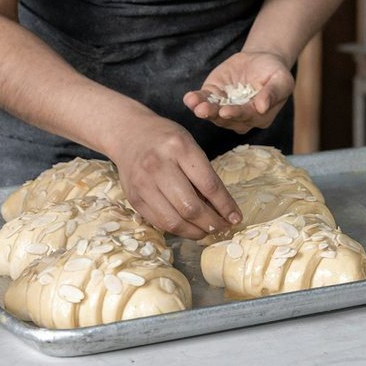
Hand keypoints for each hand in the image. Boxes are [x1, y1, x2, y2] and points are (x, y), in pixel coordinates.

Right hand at [104, 109, 240, 239]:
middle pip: (190, 207)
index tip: (236, 217)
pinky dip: (177, 229)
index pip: (209, 185)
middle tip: (222, 228)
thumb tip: (221, 208)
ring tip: (207, 232)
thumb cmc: (166, 139)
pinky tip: (188, 228)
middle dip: (211, 223)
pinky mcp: (134, 199)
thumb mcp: (190, 145)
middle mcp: (159, 166)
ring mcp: (143, 185)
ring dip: (195, 232)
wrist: (129, 134)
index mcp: (180, 148)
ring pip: (173, 221)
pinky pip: (159, 222)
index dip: (225, 206)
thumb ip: (203, 174)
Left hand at [184, 49, 293, 133]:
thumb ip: (273, 93)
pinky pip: (203, 101)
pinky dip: (195, 100)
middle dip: (214, 114)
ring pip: (212, 113)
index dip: (236, 114)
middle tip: (204, 110)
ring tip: (194, 103)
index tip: (226, 111)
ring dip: (202, 109)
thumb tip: (263, 107)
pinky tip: (189, 98)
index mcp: (259, 117)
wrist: (260, 59)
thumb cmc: (274, 71)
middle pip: (226, 118)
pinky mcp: (213, 97)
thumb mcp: (281, 79)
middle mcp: (240, 118)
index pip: (247, 117)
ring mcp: (224, 108)